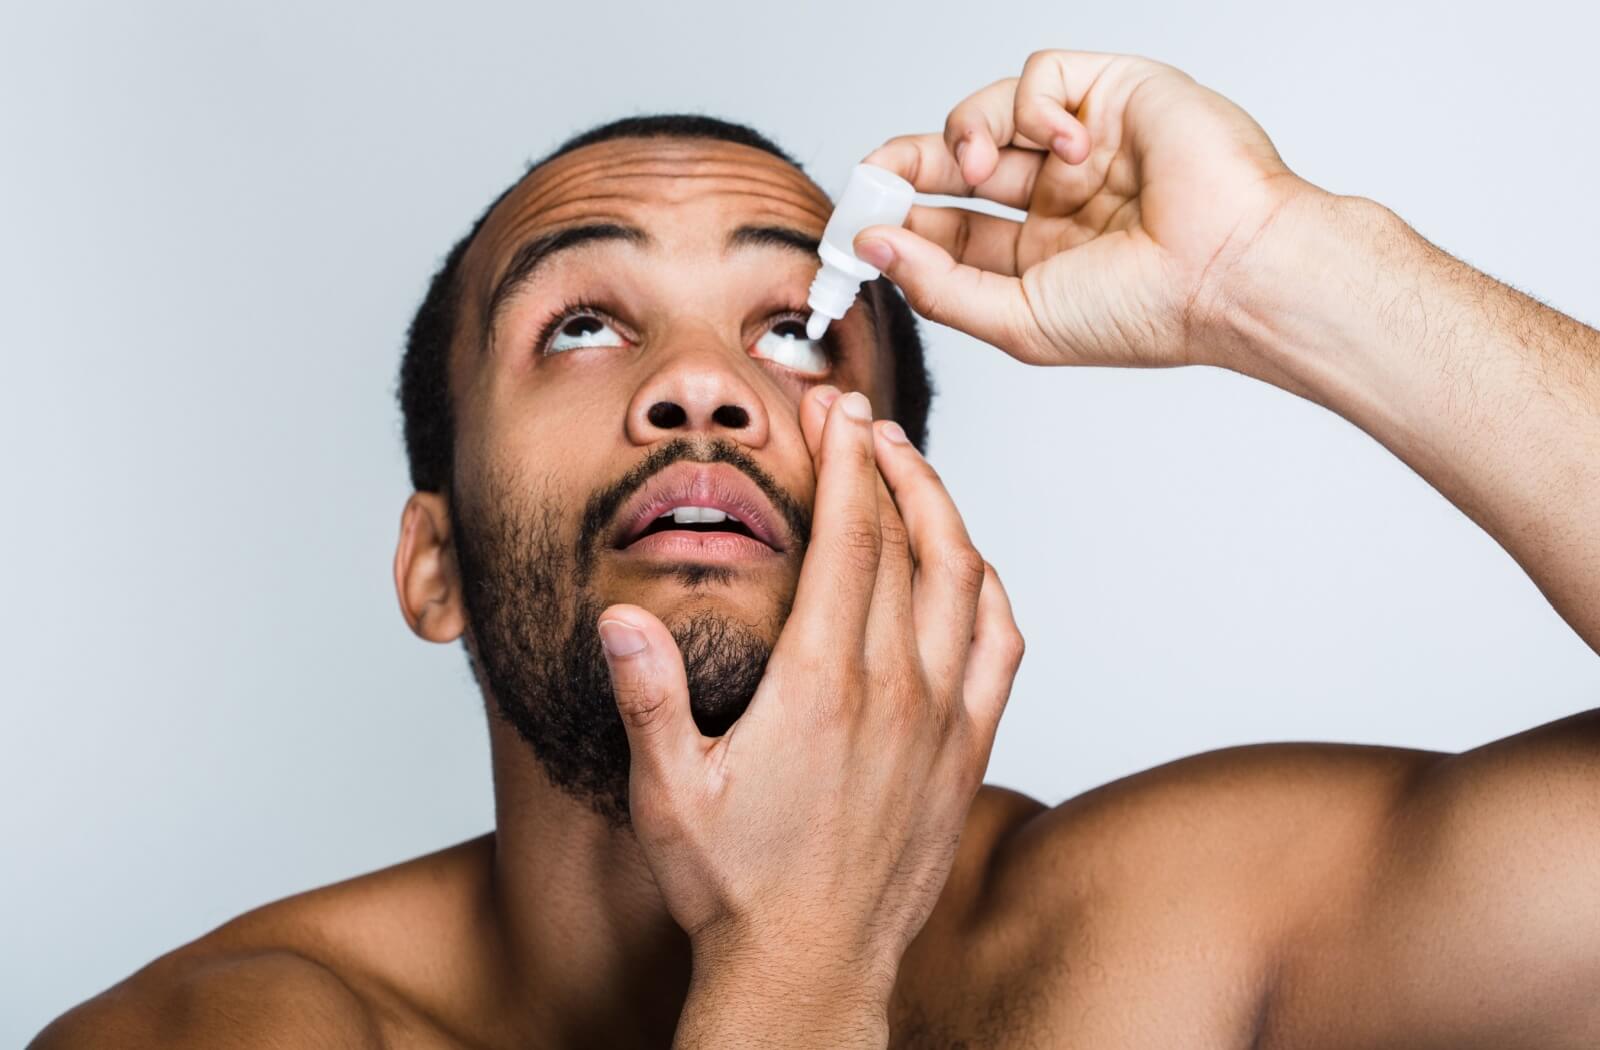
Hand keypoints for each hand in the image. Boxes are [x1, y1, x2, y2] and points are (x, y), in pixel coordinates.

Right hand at [596, 386, 1023, 1013]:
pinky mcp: (967, 752)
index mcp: (823, 685)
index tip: (836, 408)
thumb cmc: (735, 887)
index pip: (851, 538)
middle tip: (861, 414)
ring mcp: (943, 720)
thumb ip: (646, 699)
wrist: (813, 971)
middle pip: (909, 541)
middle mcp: (897, 690)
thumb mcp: (667, 794)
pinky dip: (988, 589)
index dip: (847, 460)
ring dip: (942, 510)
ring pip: (965, 581)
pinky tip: (966, 568)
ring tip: (910, 467)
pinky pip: (1002, 646)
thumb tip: (619, 620)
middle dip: (887, 462)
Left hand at [855, 49, 1322, 370]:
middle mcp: (1058, 198)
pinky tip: (1069, 146)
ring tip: (979, 163)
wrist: (1231, 272)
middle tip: (874, 173)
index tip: (858, 225)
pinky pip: (1040, 76)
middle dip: (908, 166)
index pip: (948, 228)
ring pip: (988, 114)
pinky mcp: (1112, 93)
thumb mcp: (1018, 319)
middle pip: (956, 166)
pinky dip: (1035, 106)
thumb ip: (940, 286)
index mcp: (1039, 257)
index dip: (899, 222)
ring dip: (965, 134)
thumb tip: (874, 248)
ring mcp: (1084, 145)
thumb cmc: (1143, 312)